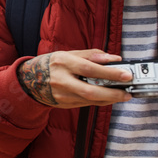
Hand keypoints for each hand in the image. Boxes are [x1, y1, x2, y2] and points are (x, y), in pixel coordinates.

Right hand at [17, 50, 131, 107]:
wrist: (30, 79)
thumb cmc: (53, 64)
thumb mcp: (69, 53)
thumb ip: (92, 55)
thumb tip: (114, 59)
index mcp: (62, 62)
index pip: (89, 69)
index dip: (110, 73)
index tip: (126, 74)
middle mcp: (61, 80)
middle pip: (90, 91)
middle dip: (113, 94)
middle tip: (127, 92)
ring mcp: (62, 94)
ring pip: (91, 100)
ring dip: (110, 99)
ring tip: (123, 95)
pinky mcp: (64, 104)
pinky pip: (87, 104)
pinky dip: (100, 101)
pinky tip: (109, 97)